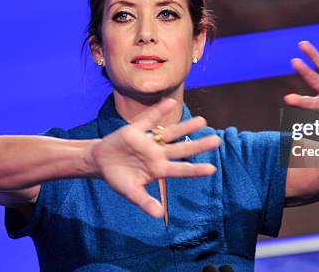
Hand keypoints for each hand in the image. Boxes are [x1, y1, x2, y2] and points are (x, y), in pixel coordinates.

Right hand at [86, 98, 219, 217]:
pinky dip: (159, 111)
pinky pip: (148, 119)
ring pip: (170, 133)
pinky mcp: (135, 130)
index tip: (212, 169)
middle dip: (198, 146)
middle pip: (181, 149)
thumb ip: (145, 202)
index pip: (181, 169)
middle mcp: (158, 154)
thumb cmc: (119, 179)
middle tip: (217, 141)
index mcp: (158, 169)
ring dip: (185, 127)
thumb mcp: (131, 192)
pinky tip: (170, 103)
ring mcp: (148, 141)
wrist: (100, 163)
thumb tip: (160, 215)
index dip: (195, 170)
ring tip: (203, 121)